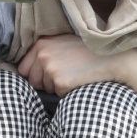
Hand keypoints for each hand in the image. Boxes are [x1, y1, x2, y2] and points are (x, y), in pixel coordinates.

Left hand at [18, 35, 136, 95]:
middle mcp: (42, 54)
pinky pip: (57, 94)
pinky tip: (79, 80)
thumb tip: (26, 71)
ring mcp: (50, 68)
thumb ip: (45, 52)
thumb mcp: (63, 43)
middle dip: (45, 82)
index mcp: (41, 43)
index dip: (36, 74)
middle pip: (32, 81)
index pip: (23, 69)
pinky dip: (67, 91)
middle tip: (67, 72)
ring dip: (57, 87)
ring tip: (75, 73)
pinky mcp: (60, 82)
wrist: (113, 58)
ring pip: (45, 89)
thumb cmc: (88, 51)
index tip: (52, 72)